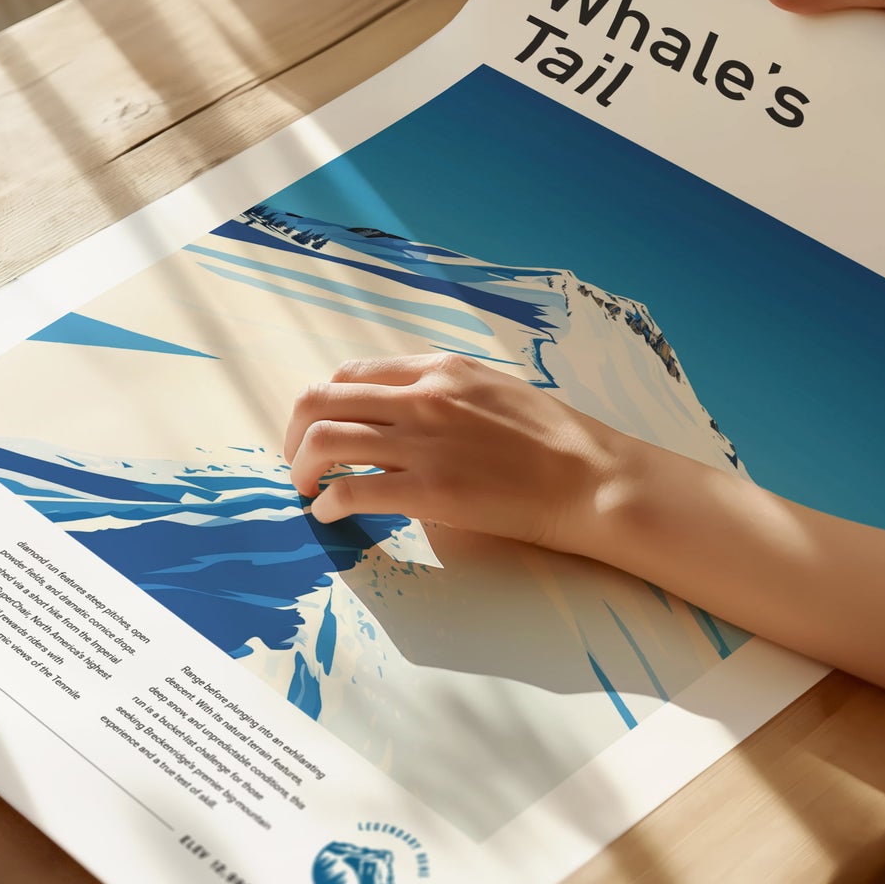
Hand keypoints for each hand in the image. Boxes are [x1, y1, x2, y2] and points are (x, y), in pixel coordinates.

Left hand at [283, 353, 628, 550]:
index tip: (320, 430)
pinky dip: (327, 503)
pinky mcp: (428, 490)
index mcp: (437, 368)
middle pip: (321, 400)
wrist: (590, 477)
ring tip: (307, 490)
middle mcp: (421, 396)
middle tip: (298, 462)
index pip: (350, 374)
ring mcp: (422, 442)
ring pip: (323, 440)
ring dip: (301, 468)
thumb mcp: (491, 389)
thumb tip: (399, 414)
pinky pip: (350, 490)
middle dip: (294, 434)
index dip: (323, 405)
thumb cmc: (550, 439)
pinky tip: (330, 514)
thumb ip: (441, 392)